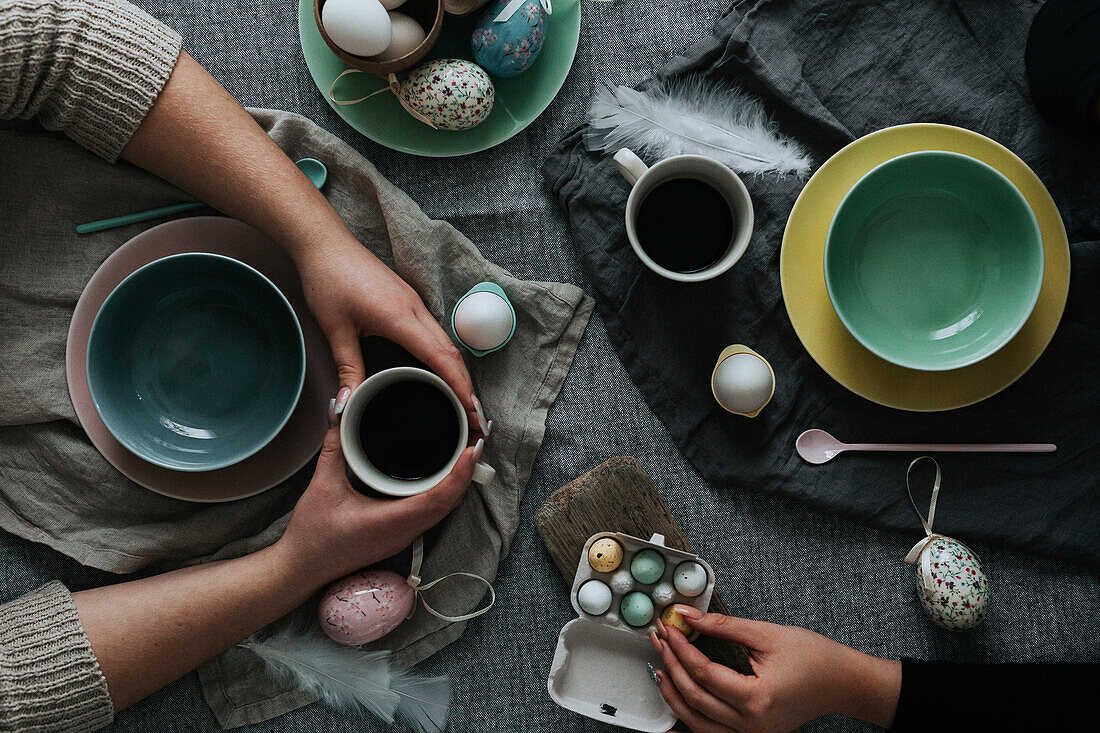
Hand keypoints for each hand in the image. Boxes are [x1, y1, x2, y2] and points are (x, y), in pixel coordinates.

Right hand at [275, 411, 482, 585]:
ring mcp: (404, 537)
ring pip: (443, 510)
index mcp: (393, 522)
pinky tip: (443, 475)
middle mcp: (405, 532)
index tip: (473, 447)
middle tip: (475, 440)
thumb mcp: (323, 484)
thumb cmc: (311, 536)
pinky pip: (431, 514)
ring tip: (465, 453)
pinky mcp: (399, 536)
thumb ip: (335, 444)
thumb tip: (341, 407)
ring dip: (457, 483)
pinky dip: (443, 493)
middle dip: (466, 472)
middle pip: (450, 503)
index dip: (461, 472)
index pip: (441, 497)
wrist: (300, 571)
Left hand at [295, 232, 485, 429]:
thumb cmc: (329, 279)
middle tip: (474, 416)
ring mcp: (415, 303)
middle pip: (452, 352)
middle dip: (466, 385)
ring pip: (446, 341)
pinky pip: (436, 332)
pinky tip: (442, 370)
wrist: (326, 244)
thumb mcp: (335, 329)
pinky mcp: (409, 301)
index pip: (440, 358)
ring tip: (463, 399)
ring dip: (458, 370)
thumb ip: (348, 368)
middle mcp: (415, 309)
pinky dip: (445, 355)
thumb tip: (350, 403)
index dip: (459, 386)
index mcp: (400, 317)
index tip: (471, 411)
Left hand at [650, 607, 900, 732]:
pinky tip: (675, 708)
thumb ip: (724, 625)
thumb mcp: (767, 634)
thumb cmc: (815, 657)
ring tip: (660, 668)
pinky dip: (690, 719)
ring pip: (698, 722)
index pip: (704, 673)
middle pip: (696, 698)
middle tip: (659, 641)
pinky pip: (713, 732)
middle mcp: (752, 724)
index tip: (668, 629)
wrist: (843, 682)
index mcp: (757, 698)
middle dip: (671, 667)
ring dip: (674, 695)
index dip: (681, 650)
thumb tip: (689, 616)